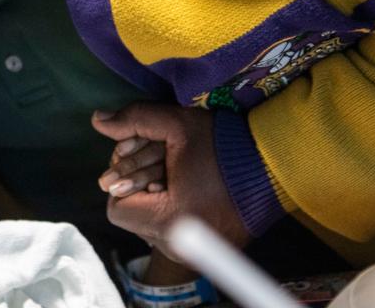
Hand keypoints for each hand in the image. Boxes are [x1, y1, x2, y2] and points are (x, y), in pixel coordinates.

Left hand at [92, 102, 249, 260]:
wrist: (277, 165)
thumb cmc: (224, 145)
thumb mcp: (177, 124)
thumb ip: (133, 120)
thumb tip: (98, 119)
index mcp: (168, 222)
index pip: (116, 207)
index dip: (126, 178)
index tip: (147, 160)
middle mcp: (179, 247)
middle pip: (134, 216)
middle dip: (141, 184)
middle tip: (162, 161)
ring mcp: (195, 253)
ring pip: (153, 223)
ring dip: (157, 195)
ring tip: (179, 173)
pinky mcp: (210, 252)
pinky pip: (175, 231)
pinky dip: (175, 208)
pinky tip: (191, 187)